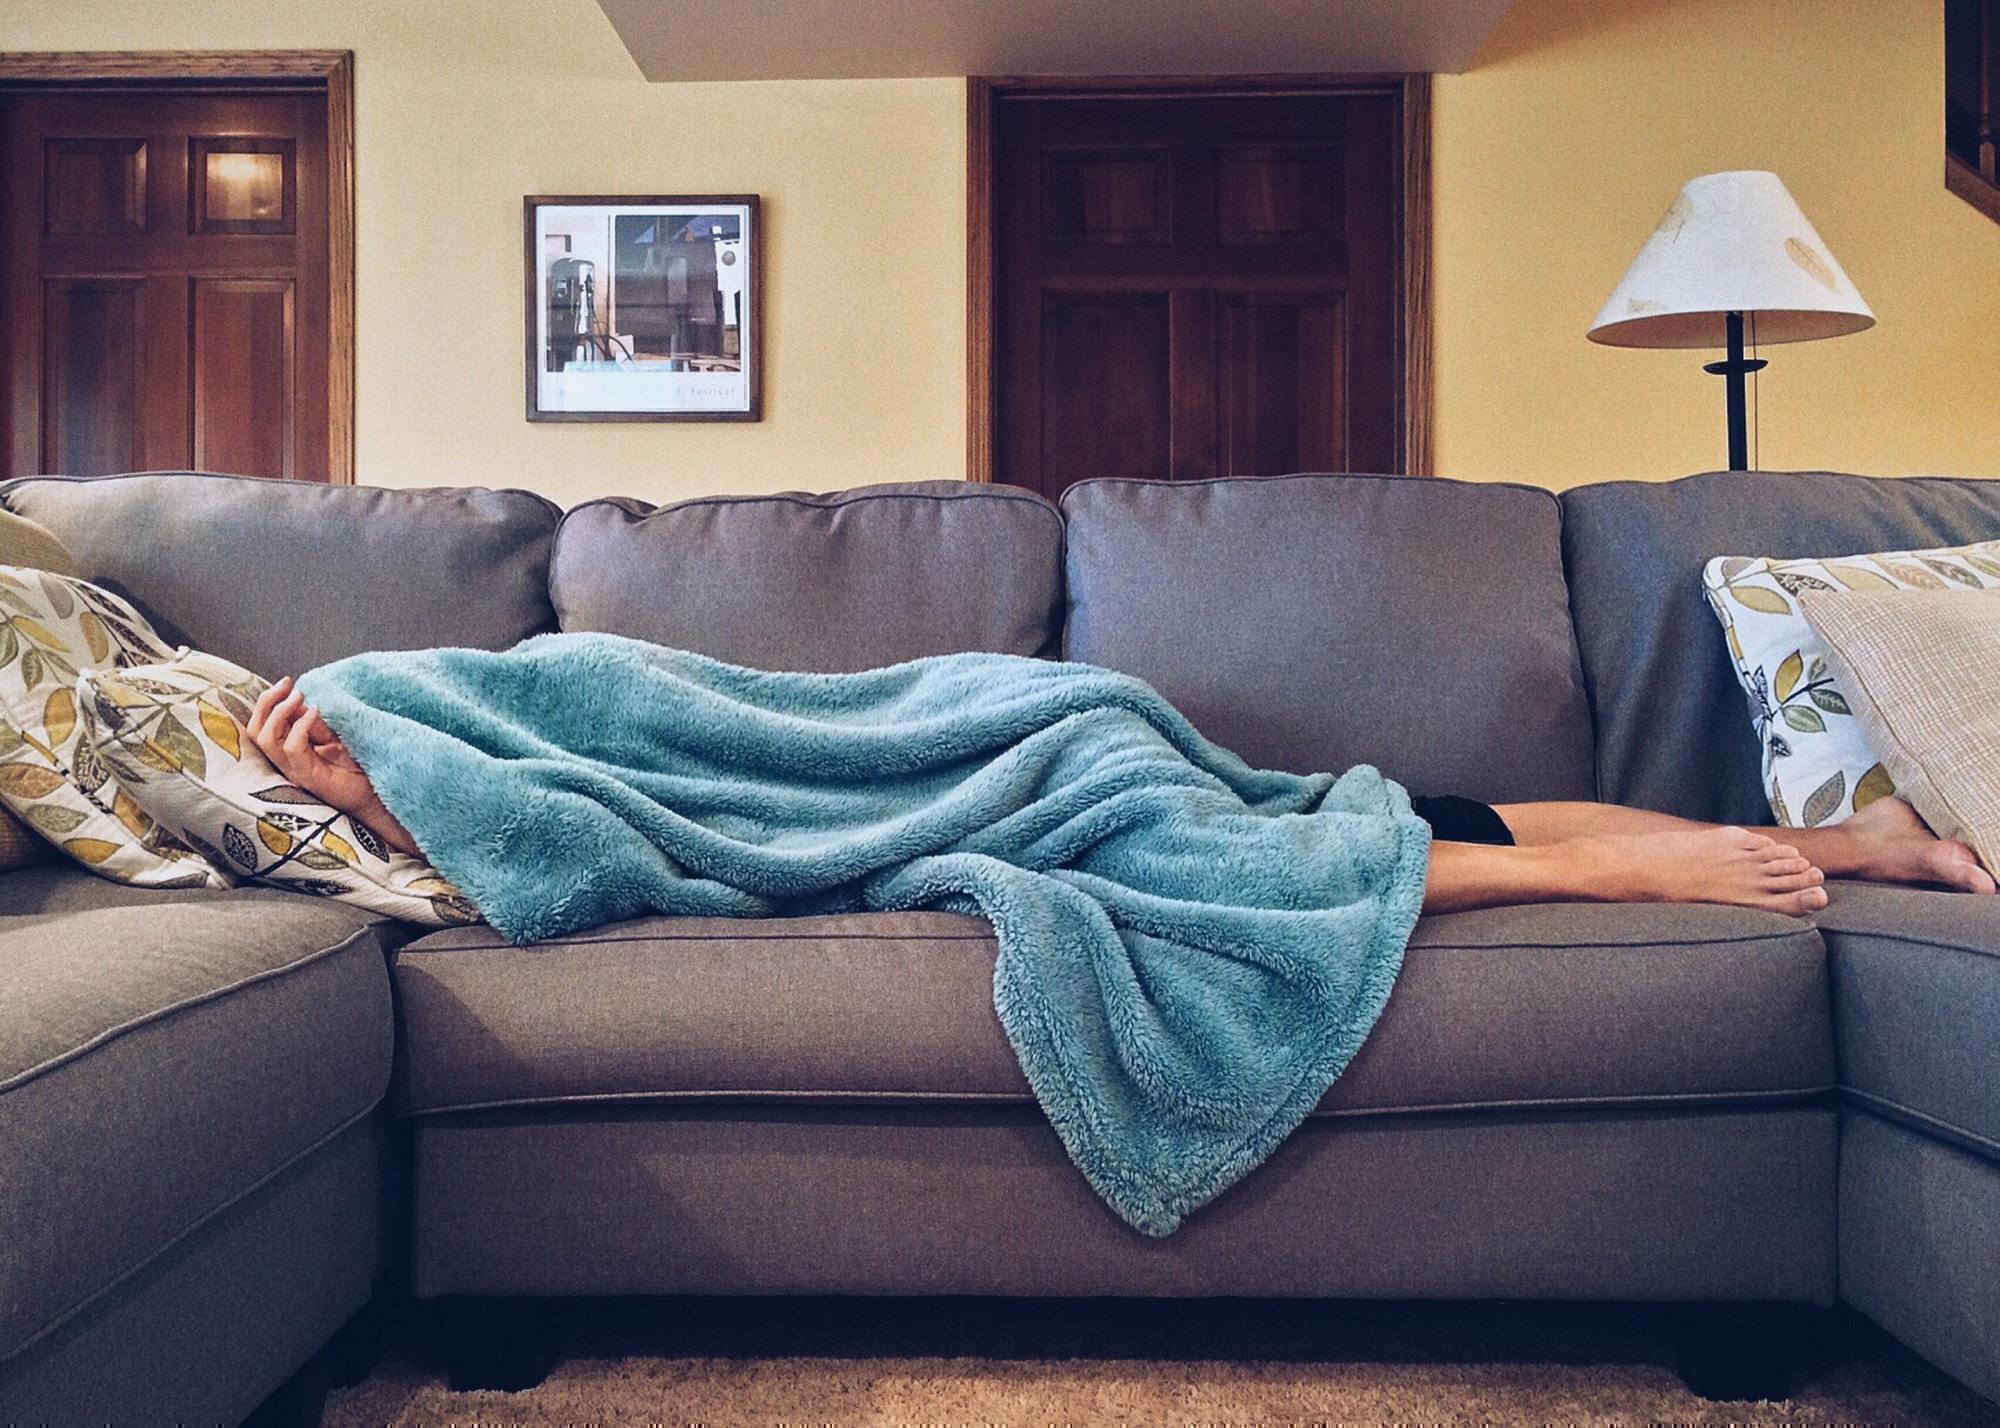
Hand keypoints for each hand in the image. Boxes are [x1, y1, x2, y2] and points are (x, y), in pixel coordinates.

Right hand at [246, 676, 383, 822]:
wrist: (374, 794)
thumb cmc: (355, 768)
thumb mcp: (332, 738)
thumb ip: (313, 723)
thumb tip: (295, 699)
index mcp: (288, 750)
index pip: (262, 725)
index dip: (268, 701)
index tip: (286, 682)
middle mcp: (286, 761)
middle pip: (256, 731)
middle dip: (266, 703)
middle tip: (287, 685)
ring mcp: (294, 771)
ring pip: (266, 740)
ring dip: (281, 712)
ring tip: (299, 697)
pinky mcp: (308, 777)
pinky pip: (292, 749)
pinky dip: (301, 727)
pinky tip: (315, 713)